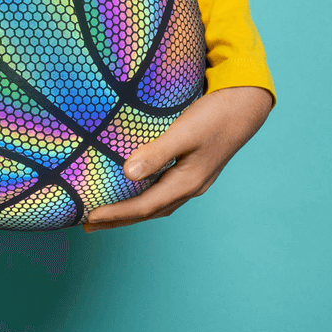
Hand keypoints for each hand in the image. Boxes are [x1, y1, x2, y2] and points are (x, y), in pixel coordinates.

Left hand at [82, 85, 272, 232]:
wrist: (244, 106)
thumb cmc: (214, 116)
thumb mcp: (184, 133)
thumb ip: (157, 153)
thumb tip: (128, 174)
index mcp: (187, 183)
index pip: (143, 206)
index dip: (115, 213)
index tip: (88, 217)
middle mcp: (189, 186)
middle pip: (148, 210)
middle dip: (118, 219)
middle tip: (87, 225)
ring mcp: (192, 179)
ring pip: (155, 203)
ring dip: (130, 210)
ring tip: (105, 213)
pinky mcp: (191, 168)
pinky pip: (161, 190)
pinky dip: (142, 195)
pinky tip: (132, 188)